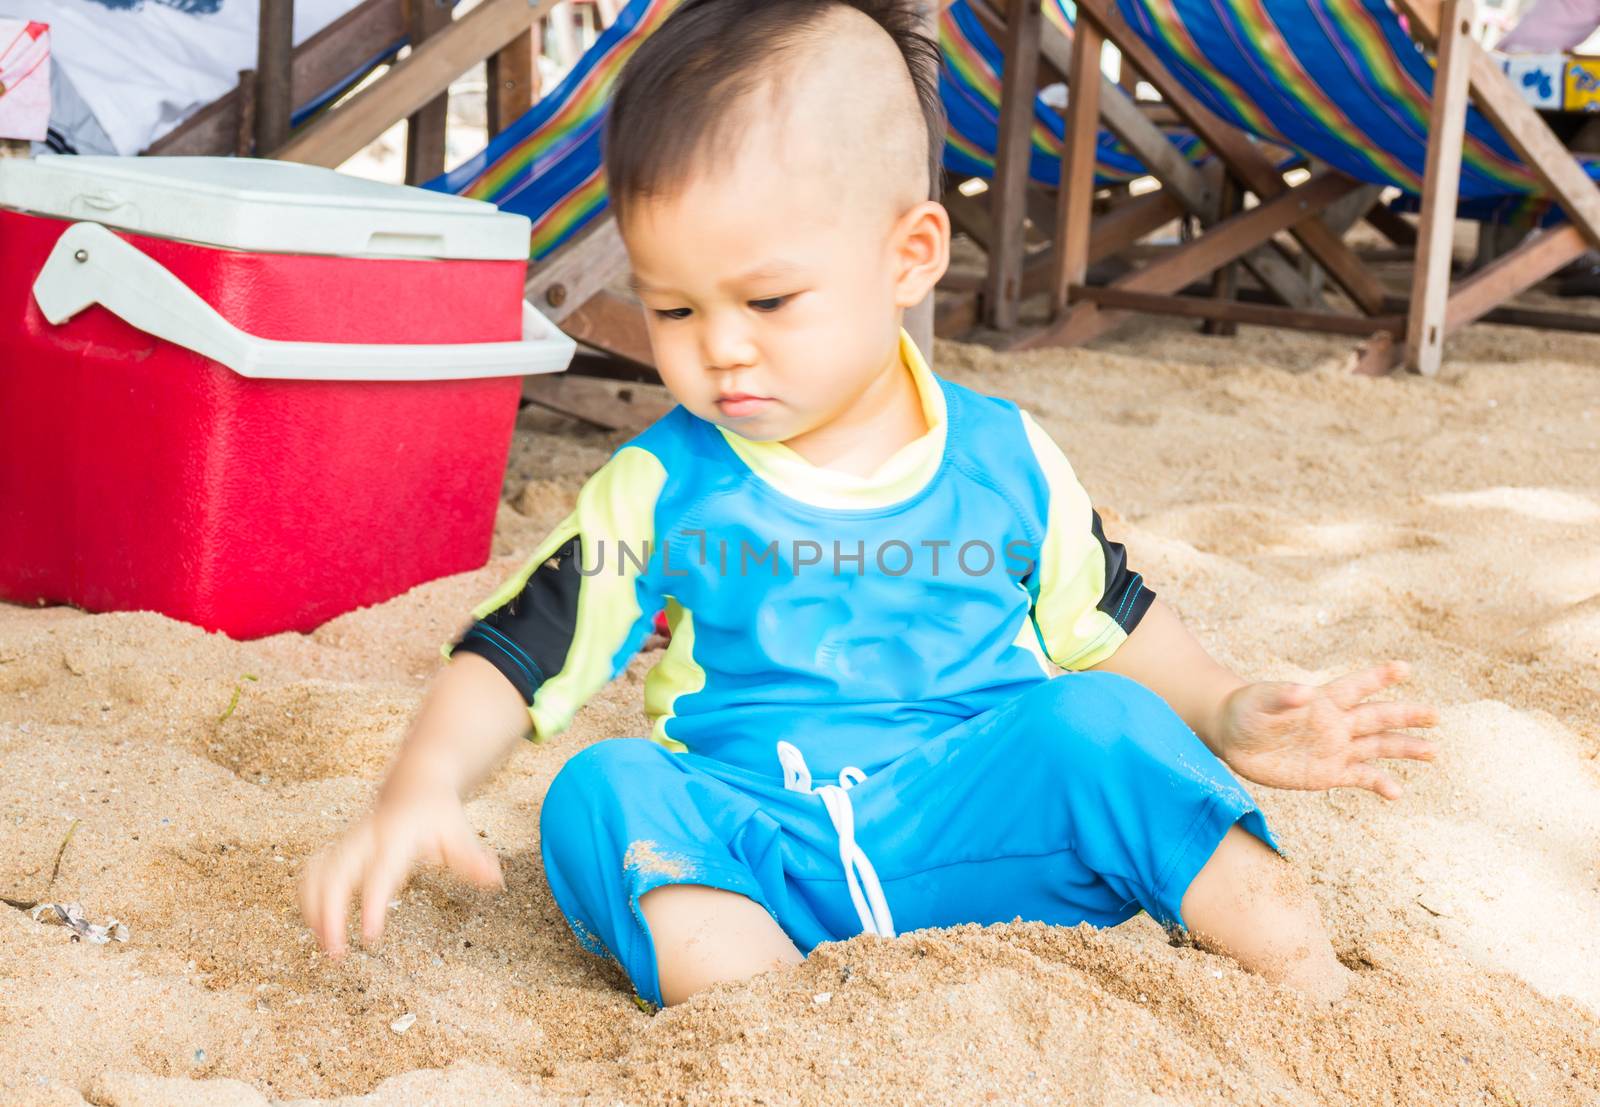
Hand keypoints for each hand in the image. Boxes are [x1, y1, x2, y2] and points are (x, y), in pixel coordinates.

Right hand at [299, 781, 503, 957]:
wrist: (415, 783)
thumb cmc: (438, 814)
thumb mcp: (460, 833)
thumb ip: (472, 860)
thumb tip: (494, 881)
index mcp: (395, 837)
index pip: (380, 874)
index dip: (373, 905)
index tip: (370, 936)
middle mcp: (365, 838)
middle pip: (336, 875)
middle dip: (329, 913)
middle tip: (335, 954)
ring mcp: (347, 842)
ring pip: (317, 873)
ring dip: (313, 909)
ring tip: (323, 944)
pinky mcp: (337, 848)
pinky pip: (313, 871)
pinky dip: (309, 898)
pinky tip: (316, 924)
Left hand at [1213, 661, 1437, 798]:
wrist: (1233, 737)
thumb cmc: (1246, 710)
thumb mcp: (1258, 700)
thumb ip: (1281, 696)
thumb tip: (1304, 692)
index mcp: (1323, 701)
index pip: (1356, 687)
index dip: (1378, 677)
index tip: (1405, 669)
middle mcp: (1336, 724)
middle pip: (1377, 717)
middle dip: (1406, 716)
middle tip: (1435, 716)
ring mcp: (1335, 749)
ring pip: (1377, 747)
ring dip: (1404, 749)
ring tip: (1432, 752)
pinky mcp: (1328, 773)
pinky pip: (1359, 778)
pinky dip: (1379, 784)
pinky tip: (1396, 792)